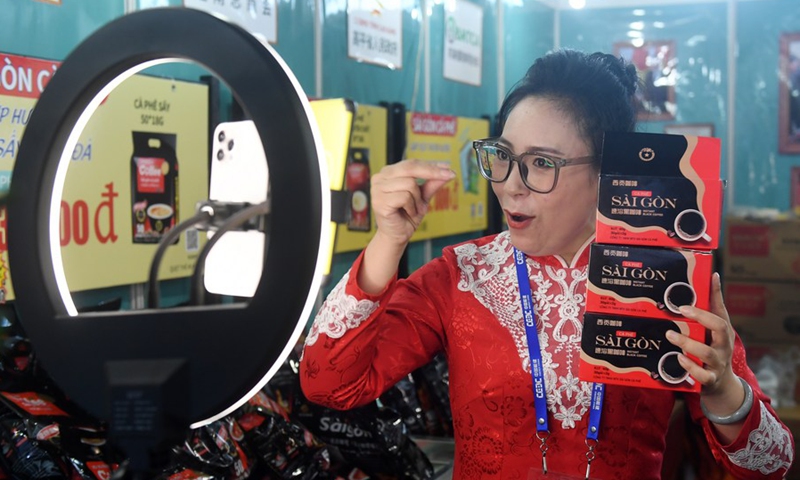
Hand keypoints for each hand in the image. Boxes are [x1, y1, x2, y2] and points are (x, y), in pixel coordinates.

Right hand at [370, 159, 454, 243]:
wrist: (397, 236)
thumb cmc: (406, 216)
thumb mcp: (422, 197)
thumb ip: (432, 183)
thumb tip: (447, 172)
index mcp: (388, 173)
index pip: (411, 163)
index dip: (431, 165)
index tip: (448, 168)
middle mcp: (380, 178)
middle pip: (410, 168)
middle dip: (432, 173)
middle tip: (448, 177)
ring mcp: (377, 189)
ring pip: (409, 184)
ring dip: (418, 199)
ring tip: (415, 209)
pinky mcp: (380, 202)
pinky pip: (405, 197)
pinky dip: (412, 207)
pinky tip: (408, 213)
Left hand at [665, 272, 738, 395]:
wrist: (722, 384)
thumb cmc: (715, 348)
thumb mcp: (716, 328)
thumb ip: (714, 304)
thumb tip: (714, 276)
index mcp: (724, 332)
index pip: (721, 314)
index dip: (708, 304)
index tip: (687, 300)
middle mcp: (724, 346)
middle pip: (721, 328)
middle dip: (701, 318)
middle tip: (680, 310)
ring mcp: (718, 363)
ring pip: (706, 352)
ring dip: (687, 343)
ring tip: (671, 334)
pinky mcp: (710, 379)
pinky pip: (703, 375)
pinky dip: (690, 367)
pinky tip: (678, 358)